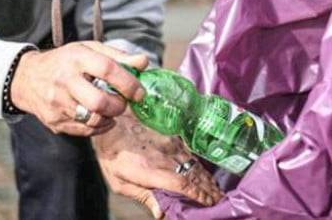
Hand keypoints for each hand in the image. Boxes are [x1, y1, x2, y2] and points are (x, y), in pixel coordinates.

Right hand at [9, 41, 148, 135]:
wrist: (26, 78)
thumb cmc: (64, 62)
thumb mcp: (89, 49)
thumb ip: (118, 56)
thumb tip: (143, 62)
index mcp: (76, 59)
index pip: (107, 70)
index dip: (129, 83)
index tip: (140, 92)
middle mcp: (64, 81)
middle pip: (99, 102)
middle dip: (119, 106)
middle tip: (123, 102)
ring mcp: (57, 104)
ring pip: (93, 120)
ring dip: (110, 117)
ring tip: (111, 108)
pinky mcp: (54, 121)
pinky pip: (85, 130)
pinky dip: (100, 126)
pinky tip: (102, 117)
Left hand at [94, 114, 223, 216]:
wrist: (114, 120)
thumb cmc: (112, 155)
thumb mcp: (119, 181)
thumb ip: (142, 196)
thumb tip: (161, 213)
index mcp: (151, 170)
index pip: (182, 184)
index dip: (197, 195)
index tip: (208, 204)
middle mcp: (166, 157)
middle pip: (194, 176)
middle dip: (208, 191)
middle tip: (218, 202)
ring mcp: (173, 145)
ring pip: (195, 166)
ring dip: (208, 180)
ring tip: (217, 192)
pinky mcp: (175, 138)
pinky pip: (192, 155)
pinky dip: (201, 168)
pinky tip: (206, 175)